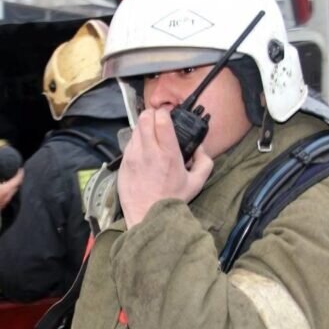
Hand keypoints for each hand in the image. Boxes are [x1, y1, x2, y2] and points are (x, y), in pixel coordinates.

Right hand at [0, 155, 23, 208]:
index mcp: (6, 190)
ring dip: (7, 188)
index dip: (19, 174)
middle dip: (14, 182)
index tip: (21, 170)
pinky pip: (2, 199)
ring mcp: (2, 203)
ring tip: (2, 183)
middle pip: (14, 188)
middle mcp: (6, 197)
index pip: (17, 181)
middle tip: (12, 176)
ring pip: (8, 194)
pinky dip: (1, 194)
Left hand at [118, 108, 212, 227]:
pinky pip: (128, 144)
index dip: (164, 113)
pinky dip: (136, 142)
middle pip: (144, 118)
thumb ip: (204, 161)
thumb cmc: (172, 200)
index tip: (168, 116)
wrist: (148, 216)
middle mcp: (148, 152)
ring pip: (135, 129)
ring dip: (143, 128)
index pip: (161, 119)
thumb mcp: (197, 182)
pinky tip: (142, 151)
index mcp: (168, 154)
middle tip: (157, 121)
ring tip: (150, 136)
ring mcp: (133, 157)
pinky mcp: (123, 164)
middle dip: (152, 115)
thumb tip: (200, 147)